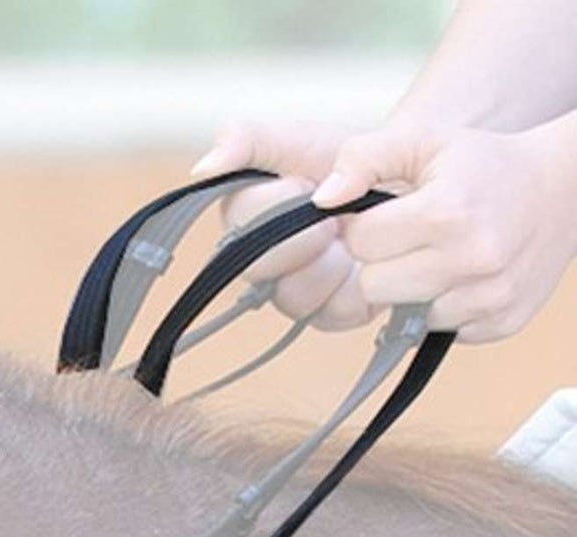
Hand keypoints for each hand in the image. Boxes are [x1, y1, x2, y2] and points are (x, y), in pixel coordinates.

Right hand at [191, 122, 377, 329]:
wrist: (420, 180)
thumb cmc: (359, 157)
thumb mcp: (305, 136)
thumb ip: (249, 140)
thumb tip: (202, 167)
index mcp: (251, 216)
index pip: (238, 220)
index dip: (274, 205)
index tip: (305, 182)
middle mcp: (266, 259)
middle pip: (258, 267)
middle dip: (302, 237)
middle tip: (335, 217)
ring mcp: (298, 289)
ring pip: (292, 298)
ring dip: (329, 266)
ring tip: (354, 240)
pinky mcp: (334, 311)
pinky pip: (334, 314)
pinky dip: (358, 288)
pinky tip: (370, 264)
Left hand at [317, 120, 576, 339]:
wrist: (567, 188)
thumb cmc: (487, 165)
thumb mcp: (426, 142)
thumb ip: (365, 157)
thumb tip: (323, 199)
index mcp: (447, 211)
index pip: (361, 243)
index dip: (368, 228)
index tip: (393, 215)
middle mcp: (470, 258)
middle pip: (373, 287)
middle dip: (384, 263)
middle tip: (414, 239)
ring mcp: (488, 296)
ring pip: (404, 318)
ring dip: (414, 291)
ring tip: (444, 256)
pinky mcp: (500, 323)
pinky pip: (442, 331)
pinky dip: (446, 308)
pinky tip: (466, 277)